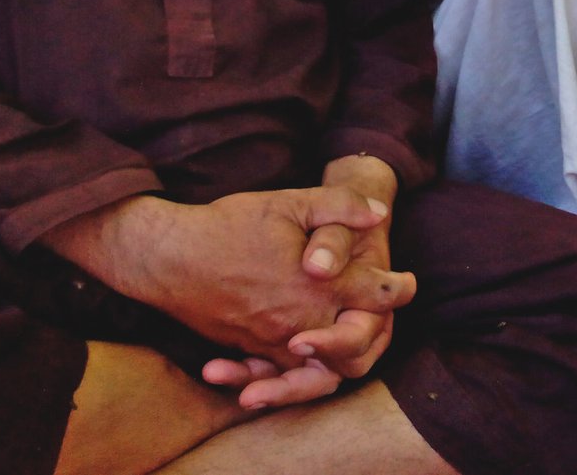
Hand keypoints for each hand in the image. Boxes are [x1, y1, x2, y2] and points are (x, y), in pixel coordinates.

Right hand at [200, 155, 405, 409]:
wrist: (169, 259)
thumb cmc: (229, 225)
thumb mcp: (289, 202)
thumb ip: (339, 205)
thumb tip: (379, 213)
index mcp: (319, 284)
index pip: (379, 295)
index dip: (401, 287)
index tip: (407, 281)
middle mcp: (303, 320)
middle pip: (360, 344)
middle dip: (378, 330)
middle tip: (383, 314)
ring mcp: (276, 341)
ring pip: (325, 369)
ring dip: (344, 356)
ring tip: (353, 337)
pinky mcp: (254, 350)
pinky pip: (288, 374)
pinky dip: (305, 371)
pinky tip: (311, 356)